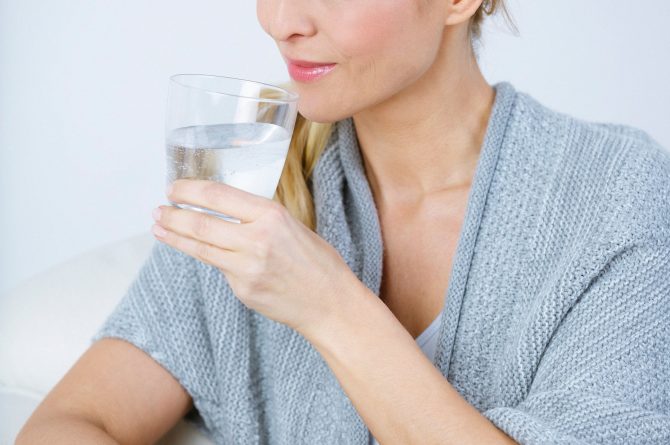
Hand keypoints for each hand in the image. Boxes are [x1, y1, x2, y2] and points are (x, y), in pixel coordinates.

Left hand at [151, 179, 358, 335]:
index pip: (219, 196)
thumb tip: (226, 211)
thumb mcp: (292, 225)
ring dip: (175, 236)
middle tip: (158, 209)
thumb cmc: (318, 263)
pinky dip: (207, 258)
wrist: (329, 303)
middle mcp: (256, 239)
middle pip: (201, 223)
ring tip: (159, 227)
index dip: (190, 190)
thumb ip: (259, 218)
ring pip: (200, 248)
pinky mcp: (242, 289)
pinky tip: (197, 251)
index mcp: (271, 216)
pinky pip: (218, 269)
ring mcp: (246, 268)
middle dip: (173, 215)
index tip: (174, 188)